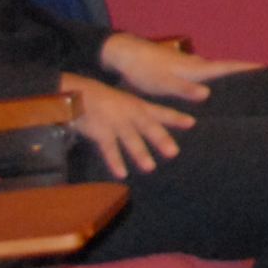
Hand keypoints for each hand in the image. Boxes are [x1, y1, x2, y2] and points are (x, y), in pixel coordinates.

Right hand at [62, 75, 195, 175]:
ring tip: (150, 167)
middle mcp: (130, 114)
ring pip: (130, 138)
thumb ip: (140, 114)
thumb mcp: (125, 103)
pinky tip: (122, 174)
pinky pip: (108, 147)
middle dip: (161, 139)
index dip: (175, 117)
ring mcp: (115, 122)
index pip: (160, 112)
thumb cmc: (102, 101)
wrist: (76, 94)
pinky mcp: (99, 130)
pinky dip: (115, 161)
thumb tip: (153, 128)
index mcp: (137, 106)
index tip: (191, 123)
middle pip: (148, 127)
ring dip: (140, 153)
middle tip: (174, 153)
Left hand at [102, 34, 249, 103]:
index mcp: (197, 68)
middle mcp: (196, 65)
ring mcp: (188, 66)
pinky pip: (202, 76)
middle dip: (244, 73)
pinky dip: (211, 81)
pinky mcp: (179, 70)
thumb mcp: (163, 84)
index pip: (228, 67)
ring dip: (227, 78)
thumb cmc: (144, 70)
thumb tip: (207, 94)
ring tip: (240, 87)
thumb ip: (185, 89)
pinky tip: (209, 90)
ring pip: (213, 73)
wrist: (125, 55)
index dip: (248, 68)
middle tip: (262, 80)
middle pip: (226, 69)